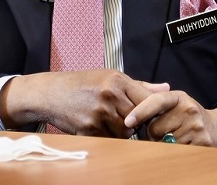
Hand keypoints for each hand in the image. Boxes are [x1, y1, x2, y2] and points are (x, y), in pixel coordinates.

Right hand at [0, 70, 168, 137]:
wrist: (52, 93)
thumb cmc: (83, 84)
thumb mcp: (110, 77)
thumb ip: (139, 86)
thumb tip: (165, 88)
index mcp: (117, 80)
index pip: (147, 99)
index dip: (151, 109)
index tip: (150, 113)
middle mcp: (109, 96)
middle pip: (137, 118)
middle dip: (135, 121)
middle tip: (124, 116)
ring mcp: (98, 114)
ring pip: (124, 132)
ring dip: (121, 130)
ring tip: (109, 119)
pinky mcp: (89, 129)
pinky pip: (109, 139)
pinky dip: (107, 136)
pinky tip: (98, 125)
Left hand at [124, 90, 216, 148]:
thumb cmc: (191, 115)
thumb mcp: (177, 103)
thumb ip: (155, 102)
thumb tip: (131, 113)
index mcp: (179, 98)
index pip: (156, 101)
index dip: (140, 111)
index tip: (128, 121)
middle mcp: (189, 110)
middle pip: (155, 128)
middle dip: (153, 133)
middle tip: (163, 131)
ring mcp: (196, 127)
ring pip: (164, 143)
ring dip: (163, 144)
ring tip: (174, 138)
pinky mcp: (202, 143)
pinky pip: (176, 152)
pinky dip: (174, 152)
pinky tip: (182, 145)